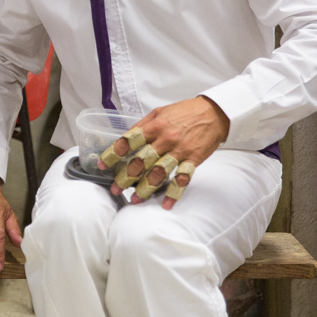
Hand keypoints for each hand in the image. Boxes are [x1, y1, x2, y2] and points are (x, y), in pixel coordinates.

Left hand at [100, 96, 228, 209]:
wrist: (213, 113)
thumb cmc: (184, 112)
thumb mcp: (159, 112)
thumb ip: (142, 126)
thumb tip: (125, 139)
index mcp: (154, 126)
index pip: (128, 141)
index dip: (113, 153)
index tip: (102, 165)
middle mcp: (165, 139)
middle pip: (141, 161)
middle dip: (125, 177)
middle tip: (115, 189)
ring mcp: (179, 151)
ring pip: (159, 173)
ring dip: (145, 188)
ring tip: (134, 200)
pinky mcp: (193, 160)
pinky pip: (182, 178)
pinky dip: (174, 193)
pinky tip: (166, 204)